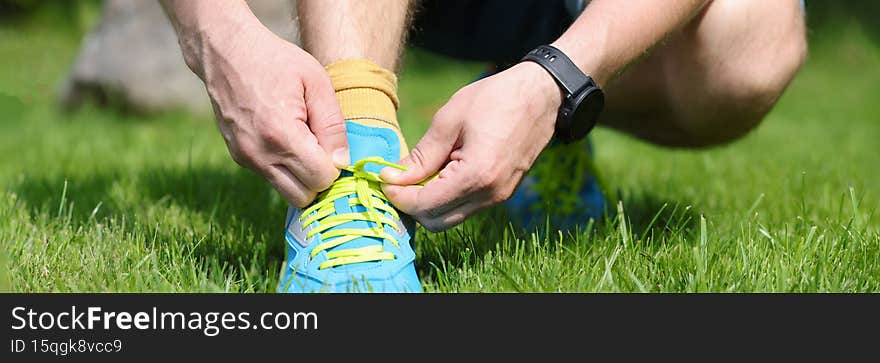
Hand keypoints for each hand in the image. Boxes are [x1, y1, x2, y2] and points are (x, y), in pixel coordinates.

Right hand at [183, 14, 347, 207]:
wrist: (225, 51)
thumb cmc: (275, 60)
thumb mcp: (316, 82)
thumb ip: (333, 125)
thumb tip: (342, 162)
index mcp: (282, 135)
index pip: (321, 180)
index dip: (335, 166)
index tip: (332, 143)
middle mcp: (260, 154)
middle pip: (304, 197)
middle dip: (319, 178)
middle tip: (322, 148)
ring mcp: (246, 158)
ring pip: (287, 193)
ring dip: (302, 177)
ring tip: (305, 143)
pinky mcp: (239, 157)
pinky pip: (272, 178)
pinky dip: (285, 168)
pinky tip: (287, 140)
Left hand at [380, 62, 561, 230]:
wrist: (542, 95)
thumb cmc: (495, 98)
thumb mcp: (450, 119)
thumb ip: (422, 155)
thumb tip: (392, 179)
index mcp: (476, 176)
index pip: (425, 204)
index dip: (397, 196)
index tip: (382, 178)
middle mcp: (490, 195)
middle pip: (435, 222)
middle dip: (411, 205)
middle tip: (396, 179)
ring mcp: (499, 197)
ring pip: (450, 218)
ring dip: (428, 203)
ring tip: (417, 173)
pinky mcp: (502, 193)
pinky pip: (465, 207)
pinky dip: (446, 198)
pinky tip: (439, 172)